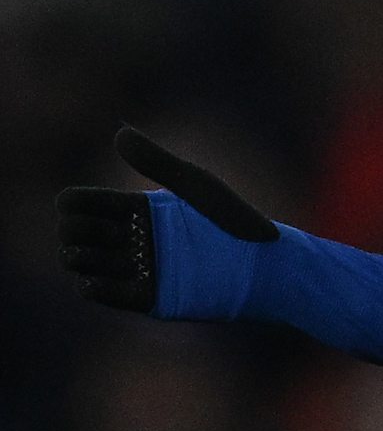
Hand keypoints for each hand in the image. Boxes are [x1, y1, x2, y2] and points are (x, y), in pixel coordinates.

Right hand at [57, 127, 278, 311]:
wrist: (261, 263)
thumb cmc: (233, 219)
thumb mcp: (194, 185)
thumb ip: (158, 162)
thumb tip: (119, 133)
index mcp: (137, 208)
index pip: (82, 204)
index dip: (73, 203)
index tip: (74, 203)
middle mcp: (132, 238)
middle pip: (75, 234)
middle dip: (73, 231)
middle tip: (98, 231)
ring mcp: (138, 268)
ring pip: (84, 265)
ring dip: (79, 259)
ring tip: (86, 255)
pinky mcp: (148, 297)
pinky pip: (109, 295)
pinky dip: (94, 289)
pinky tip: (90, 283)